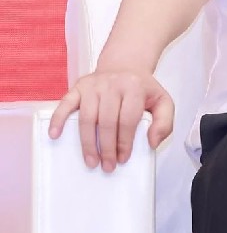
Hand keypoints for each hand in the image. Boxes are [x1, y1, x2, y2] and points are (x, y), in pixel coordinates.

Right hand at [48, 68, 174, 171]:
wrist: (125, 66)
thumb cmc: (142, 89)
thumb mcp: (163, 102)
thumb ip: (164, 123)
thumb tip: (151, 143)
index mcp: (134, 88)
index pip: (128, 120)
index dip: (125, 142)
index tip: (123, 159)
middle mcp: (112, 85)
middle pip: (107, 121)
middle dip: (106, 147)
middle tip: (107, 166)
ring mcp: (93, 85)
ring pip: (87, 117)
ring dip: (87, 142)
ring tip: (91, 160)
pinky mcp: (78, 87)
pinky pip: (65, 104)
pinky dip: (58, 119)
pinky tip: (55, 135)